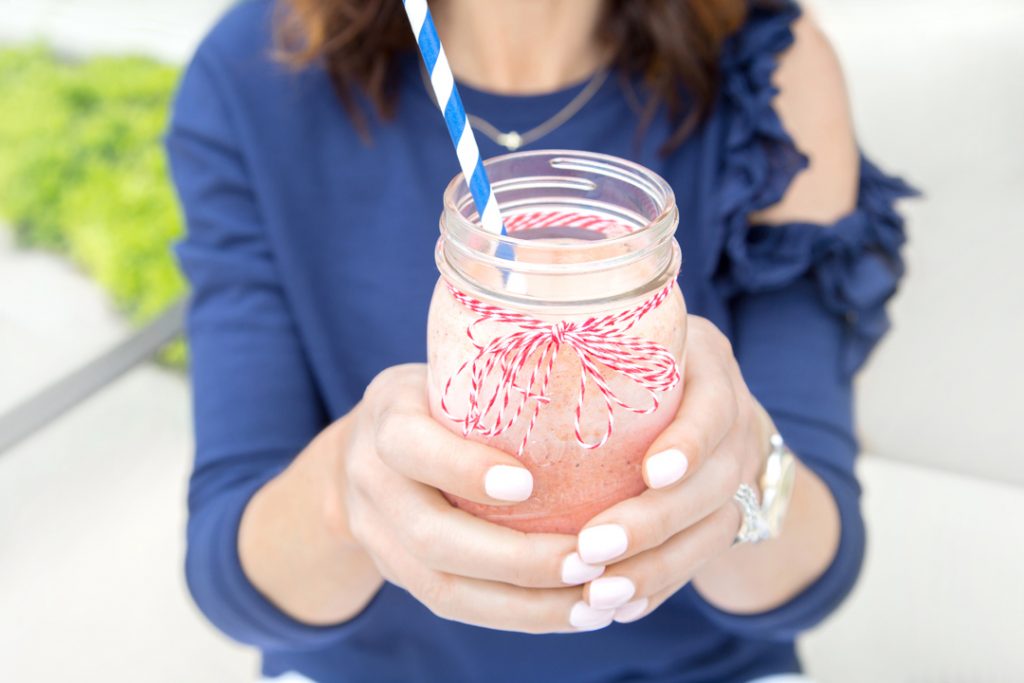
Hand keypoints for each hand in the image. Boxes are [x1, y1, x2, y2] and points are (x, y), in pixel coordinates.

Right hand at [341, 364, 616, 632]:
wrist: (365, 451)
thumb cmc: (439, 399)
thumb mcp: (454, 375)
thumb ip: (504, 382)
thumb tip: (606, 373)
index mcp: (387, 417)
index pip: (410, 445)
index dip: (463, 469)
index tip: (527, 484)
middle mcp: (371, 480)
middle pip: (429, 536)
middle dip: (513, 559)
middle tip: (587, 560)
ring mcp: (378, 536)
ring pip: (443, 588)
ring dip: (524, 605)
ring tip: (591, 603)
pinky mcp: (399, 574)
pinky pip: (457, 606)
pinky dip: (518, 615)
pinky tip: (573, 612)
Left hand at [571, 316, 773, 623]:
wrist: (701, 399)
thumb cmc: (627, 359)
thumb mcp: (614, 339)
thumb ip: (574, 352)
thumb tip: (478, 376)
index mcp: (708, 365)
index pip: (714, 405)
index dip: (690, 442)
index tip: (650, 473)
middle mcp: (735, 420)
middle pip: (715, 482)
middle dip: (655, 521)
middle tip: (593, 549)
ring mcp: (738, 469)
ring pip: (714, 530)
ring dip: (657, 568)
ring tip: (600, 592)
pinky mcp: (725, 512)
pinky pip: (703, 557)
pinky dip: (662, 584)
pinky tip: (623, 607)